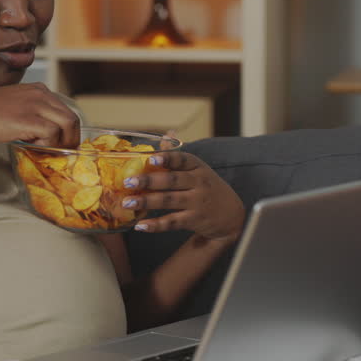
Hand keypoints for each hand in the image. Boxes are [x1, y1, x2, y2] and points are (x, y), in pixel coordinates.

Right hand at [0, 83, 80, 148]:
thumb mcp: (18, 106)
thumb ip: (34, 113)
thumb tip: (48, 134)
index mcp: (39, 89)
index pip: (66, 110)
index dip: (68, 129)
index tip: (63, 142)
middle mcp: (41, 94)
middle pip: (72, 118)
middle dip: (71, 138)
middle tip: (63, 152)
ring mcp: (37, 105)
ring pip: (68, 124)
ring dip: (62, 142)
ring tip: (49, 151)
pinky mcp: (31, 119)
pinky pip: (53, 134)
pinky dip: (48, 144)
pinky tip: (35, 146)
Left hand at [121, 151, 243, 241]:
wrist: (233, 216)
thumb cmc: (209, 188)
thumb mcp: (199, 170)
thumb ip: (179, 157)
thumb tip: (166, 135)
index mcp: (198, 167)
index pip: (183, 159)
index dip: (167, 158)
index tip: (151, 158)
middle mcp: (199, 183)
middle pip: (171, 180)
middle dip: (148, 181)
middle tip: (127, 182)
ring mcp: (197, 202)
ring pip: (168, 200)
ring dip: (146, 202)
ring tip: (127, 203)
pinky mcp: (195, 220)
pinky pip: (172, 222)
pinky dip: (155, 224)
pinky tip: (140, 225)